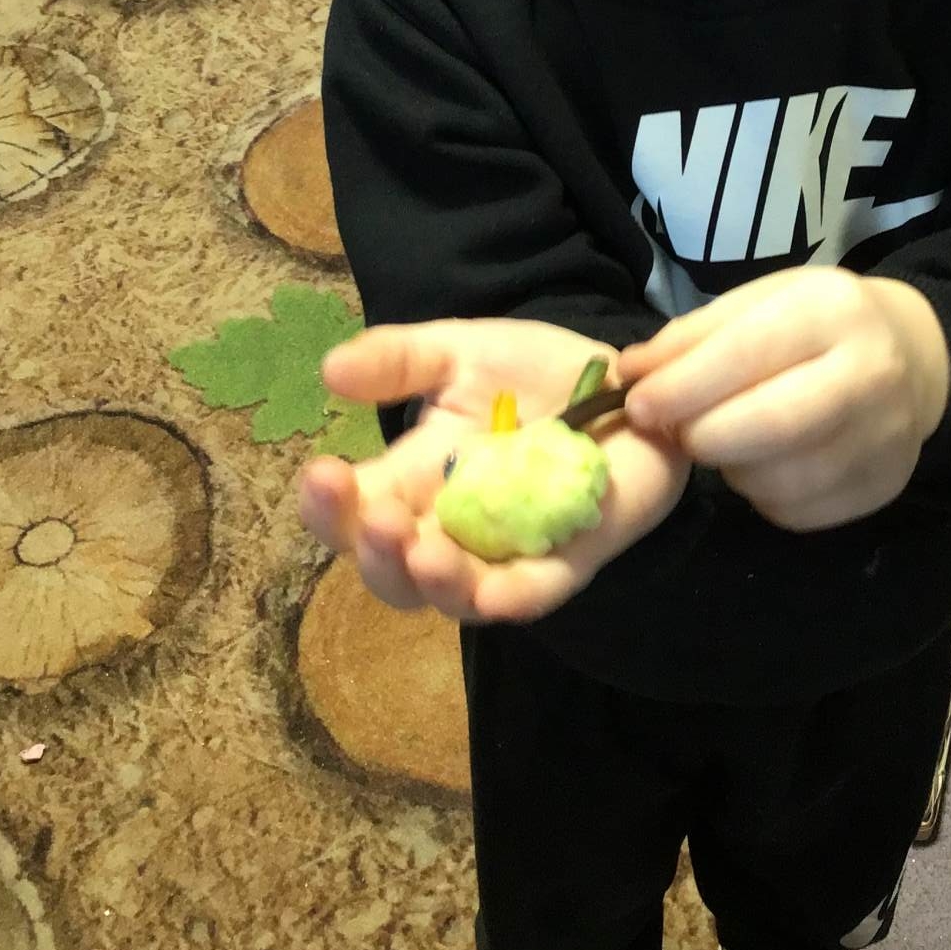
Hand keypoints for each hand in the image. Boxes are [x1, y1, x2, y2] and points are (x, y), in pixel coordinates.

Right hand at [300, 319, 689, 622]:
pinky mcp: (567, 562)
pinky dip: (510, 597)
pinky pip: (533, 595)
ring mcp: (508, 552)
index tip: (322, 471)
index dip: (328, 505)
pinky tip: (493, 592)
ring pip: (456, 596)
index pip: (352, 512)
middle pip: (392, 571)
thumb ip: (401, 359)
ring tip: (422, 553)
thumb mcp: (461, 352)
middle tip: (377, 519)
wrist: (627, 383)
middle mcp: (451, 529)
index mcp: (414, 481)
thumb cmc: (534, 375)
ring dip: (433, 582)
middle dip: (375, 553)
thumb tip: (331, 369)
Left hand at [619, 270, 949, 532]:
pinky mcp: (884, 486)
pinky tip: (761, 464)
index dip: (683, 386)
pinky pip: (800, 512)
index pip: (747, 353)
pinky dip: (763, 495)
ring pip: (782, 478)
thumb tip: (629, 374)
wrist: (912, 358)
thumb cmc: (815, 325)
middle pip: (771, 423)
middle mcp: (871, 373)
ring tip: (724, 440)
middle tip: (675, 432)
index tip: (638, 406)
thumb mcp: (758, 304)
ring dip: (731, 468)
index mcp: (832, 311)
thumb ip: (691, 338)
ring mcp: (887, 437)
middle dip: (702, 435)